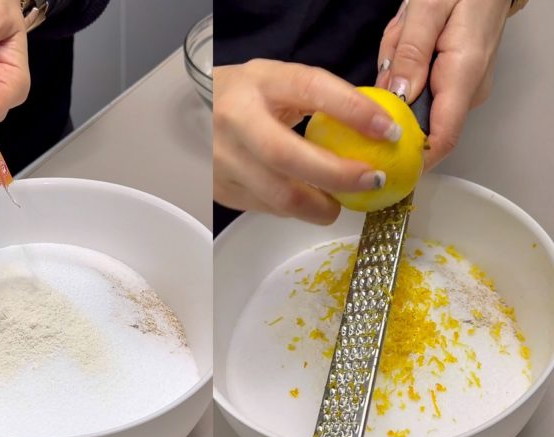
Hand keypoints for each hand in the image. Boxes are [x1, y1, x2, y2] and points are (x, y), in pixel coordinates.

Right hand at [213, 59, 401, 224]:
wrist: (192, 115)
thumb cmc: (246, 97)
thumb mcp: (279, 83)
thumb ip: (319, 100)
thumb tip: (377, 127)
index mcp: (257, 83)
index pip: (311, 91)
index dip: (353, 111)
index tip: (388, 131)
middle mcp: (233, 119)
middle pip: (288, 157)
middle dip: (338, 175)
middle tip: (371, 180)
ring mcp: (221, 158)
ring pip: (279, 196)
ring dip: (320, 205)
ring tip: (339, 202)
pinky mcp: (219, 189)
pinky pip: (267, 207)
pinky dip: (294, 209)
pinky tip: (306, 200)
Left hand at [375, 0, 508, 169]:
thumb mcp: (428, 9)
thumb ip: (411, 52)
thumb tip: (398, 95)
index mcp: (463, 75)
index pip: (442, 138)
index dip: (412, 158)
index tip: (382, 162)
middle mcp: (467, 91)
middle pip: (417, 121)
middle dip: (391, 100)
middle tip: (390, 55)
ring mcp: (461, 88)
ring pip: (413, 103)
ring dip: (395, 78)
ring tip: (403, 38)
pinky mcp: (453, 83)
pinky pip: (418, 90)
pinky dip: (403, 72)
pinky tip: (406, 45)